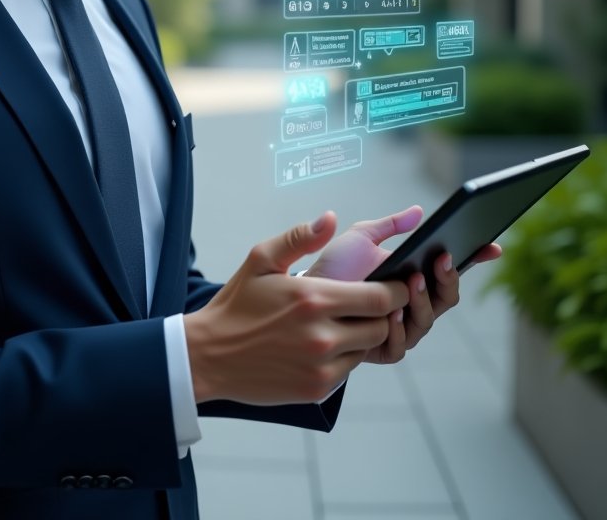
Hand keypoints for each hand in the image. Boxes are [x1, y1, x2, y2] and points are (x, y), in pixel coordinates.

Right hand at [183, 212, 408, 405]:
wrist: (209, 355)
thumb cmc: (237, 303)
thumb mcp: (261, 259)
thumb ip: (300, 238)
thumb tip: (330, 218)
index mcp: (313, 298)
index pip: (381, 298)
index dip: (396, 290)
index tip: (396, 283)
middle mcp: (322, 336)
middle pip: (382, 325)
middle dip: (383, 313)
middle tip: (367, 302)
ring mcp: (321, 366)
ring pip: (367, 348)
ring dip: (362, 334)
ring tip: (340, 321)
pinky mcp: (317, 389)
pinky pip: (349, 370)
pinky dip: (344, 356)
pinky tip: (322, 343)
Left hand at [306, 207, 501, 362]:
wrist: (303, 295)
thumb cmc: (336, 267)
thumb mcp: (361, 238)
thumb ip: (389, 226)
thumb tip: (419, 212)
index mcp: (414, 278)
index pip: (450, 271)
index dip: (475, 259)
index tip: (492, 247)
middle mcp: (413, 305)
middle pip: (446, 298)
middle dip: (448, 279)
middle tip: (441, 260)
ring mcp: (400, 328)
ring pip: (426, 320)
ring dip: (422, 302)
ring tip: (412, 282)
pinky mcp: (381, 349)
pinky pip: (399, 344)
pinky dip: (397, 328)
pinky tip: (390, 313)